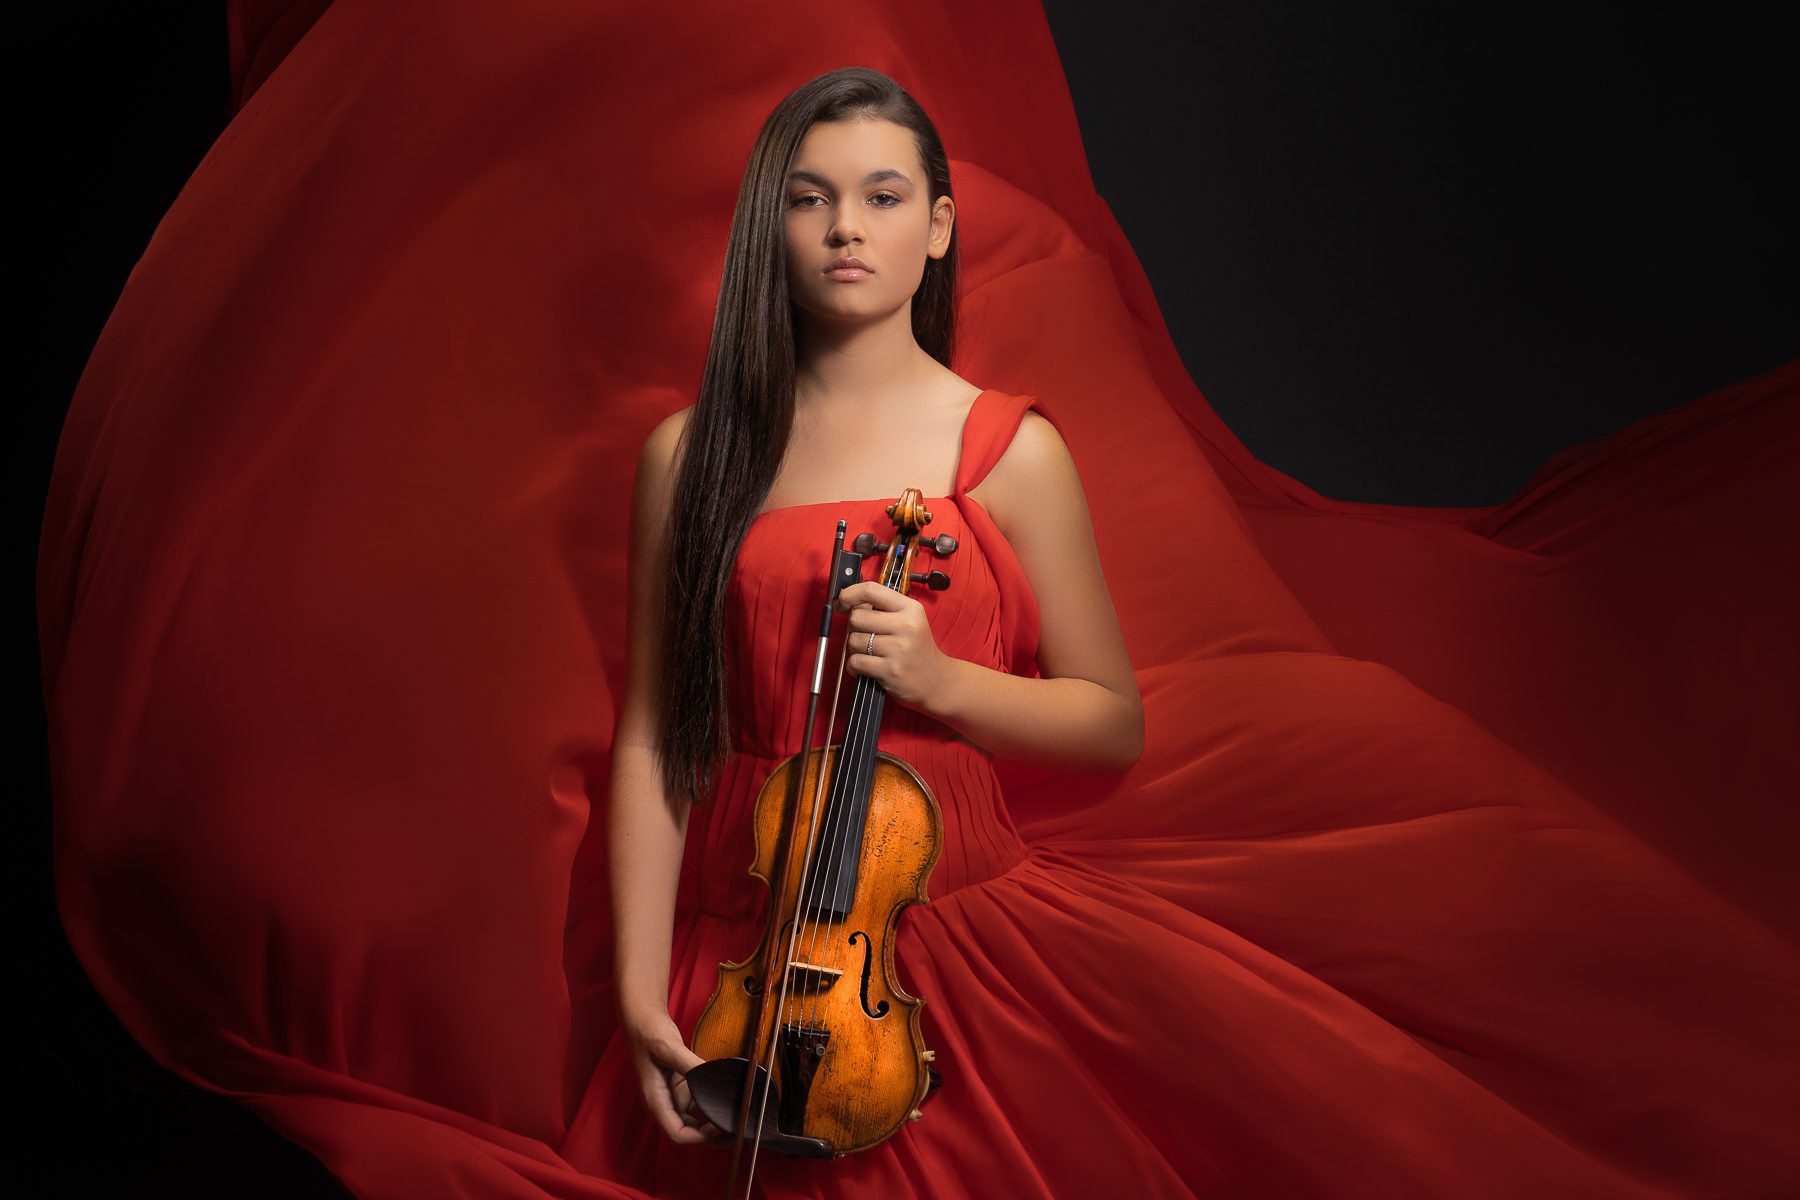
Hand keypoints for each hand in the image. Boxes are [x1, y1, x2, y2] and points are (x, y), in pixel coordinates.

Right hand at [625, 1011, 728, 1145]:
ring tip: (739, 1116)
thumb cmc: (648, 1034)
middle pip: (690, 1132)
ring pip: (698, 1119)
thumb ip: (690, 1065)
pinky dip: (714, 1104)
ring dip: (716, 1121)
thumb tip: (711, 1078)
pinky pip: (701, 1102)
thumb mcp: (668, 1048)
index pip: (678, 1134)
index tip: (719, 1127)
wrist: (643, 1020)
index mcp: (656, 1101)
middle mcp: (666, 1103)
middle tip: (737, 1131)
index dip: (699, 1137)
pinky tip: (730, 1099)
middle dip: (713, 1136)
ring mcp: (675, 1096)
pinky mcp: (684, 1086)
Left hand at [837, 580, 953, 710]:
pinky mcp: (890, 670)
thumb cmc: (917, 649)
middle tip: (865, 635)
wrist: (937, 680)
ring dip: (854, 648)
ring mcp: (898, 649)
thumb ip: (884, 608)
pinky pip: (855, 661)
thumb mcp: (910, 620)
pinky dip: (853, 666)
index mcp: (910, 609)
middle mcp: (906, 626)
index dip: (849, 594)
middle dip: (854, 628)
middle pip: (857, 617)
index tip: (843, 602)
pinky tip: (865, 667)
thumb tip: (849, 601)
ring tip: (869, 653)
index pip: (871, 590)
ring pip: (853, 640)